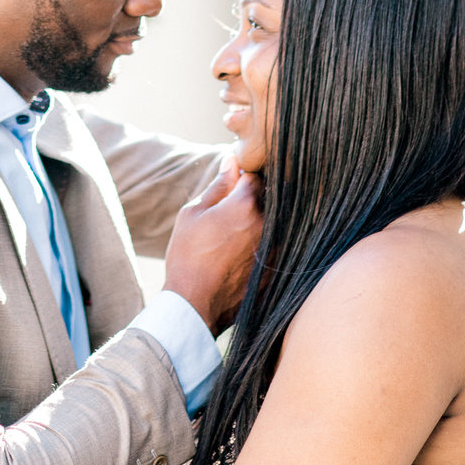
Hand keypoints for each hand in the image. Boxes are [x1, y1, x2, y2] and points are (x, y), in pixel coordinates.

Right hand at [163, 157, 262, 334]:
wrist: (195, 305)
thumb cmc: (188, 255)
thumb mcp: (193, 213)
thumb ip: (218, 185)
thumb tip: (232, 160)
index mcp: (245, 204)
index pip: (254, 177)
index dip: (242, 179)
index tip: (232, 189)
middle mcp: (266, 224)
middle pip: (268, 199)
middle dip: (253, 201)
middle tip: (231, 214)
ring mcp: (274, 248)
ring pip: (274, 223)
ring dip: (260, 224)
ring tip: (235, 238)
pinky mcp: (276, 270)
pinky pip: (276, 247)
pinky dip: (264, 246)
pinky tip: (242, 256)